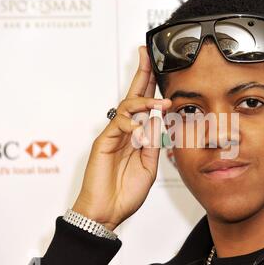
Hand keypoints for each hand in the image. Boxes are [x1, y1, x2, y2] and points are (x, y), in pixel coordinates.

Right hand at [72, 46, 171, 230]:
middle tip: (146, 53)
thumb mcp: (149, 166)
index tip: (157, 67)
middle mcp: (125, 131)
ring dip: (144, 101)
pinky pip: (117, 124)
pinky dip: (131, 124)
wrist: (108, 211)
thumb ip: (153, 143)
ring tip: (160, 104)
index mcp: (137, 136)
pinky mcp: (103, 142)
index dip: (151, 86)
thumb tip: (158, 120)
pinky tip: (140, 131)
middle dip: (141, 74)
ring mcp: (113, 135)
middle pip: (133, 96)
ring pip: (126, 107)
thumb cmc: (126, 192)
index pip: (144, 106)